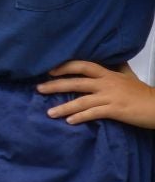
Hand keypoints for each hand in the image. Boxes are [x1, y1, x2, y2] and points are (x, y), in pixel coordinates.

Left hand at [39, 60, 154, 127]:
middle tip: (39, 89)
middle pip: (76, 82)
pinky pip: (93, 113)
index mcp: (108, 74)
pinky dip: (80, 117)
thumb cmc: (142, 93)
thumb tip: (114, 60)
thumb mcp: (129, 76)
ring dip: (64, 107)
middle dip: (56, 85)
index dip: (65, 66)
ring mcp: (110, 97)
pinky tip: (69, 121)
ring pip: (82, 100)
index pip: (83, 65)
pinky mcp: (115, 110)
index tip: (50, 70)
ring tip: (49, 112)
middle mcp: (106, 83)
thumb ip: (117, 69)